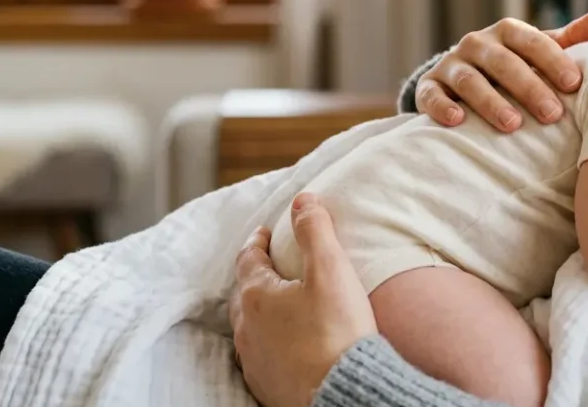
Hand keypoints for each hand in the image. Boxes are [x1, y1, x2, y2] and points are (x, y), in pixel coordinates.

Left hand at [229, 193, 376, 406]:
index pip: (249, 258)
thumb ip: (315, 230)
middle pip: (245, 293)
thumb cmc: (337, 332)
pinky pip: (262, 355)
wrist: (342, 394)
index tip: (267, 233)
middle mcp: (247, 329)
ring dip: (262, 311)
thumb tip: (302, 199)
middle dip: (257, 275)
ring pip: (250, 327)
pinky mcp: (267, 385)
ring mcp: (254, 360)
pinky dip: (271, 342)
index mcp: (257, 295)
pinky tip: (287, 344)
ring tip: (281, 304)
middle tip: (273, 264)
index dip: (258, 241)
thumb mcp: (331, 270)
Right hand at [416, 8, 587, 131]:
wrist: (462, 79)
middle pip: (503, 63)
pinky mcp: (430, 88)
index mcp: (508, 32)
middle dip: (529, 87)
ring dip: (490, 101)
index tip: (574, 84)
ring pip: (470, 80)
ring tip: (512, 125)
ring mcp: (452, 66)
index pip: (532, 41)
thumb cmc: (516, 65)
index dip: (553, 61)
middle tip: (553, 114)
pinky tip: (458, 121)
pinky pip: (432, 96)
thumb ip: (576, 36)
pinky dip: (443, 107)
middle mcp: (478, 44)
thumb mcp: (544, 49)